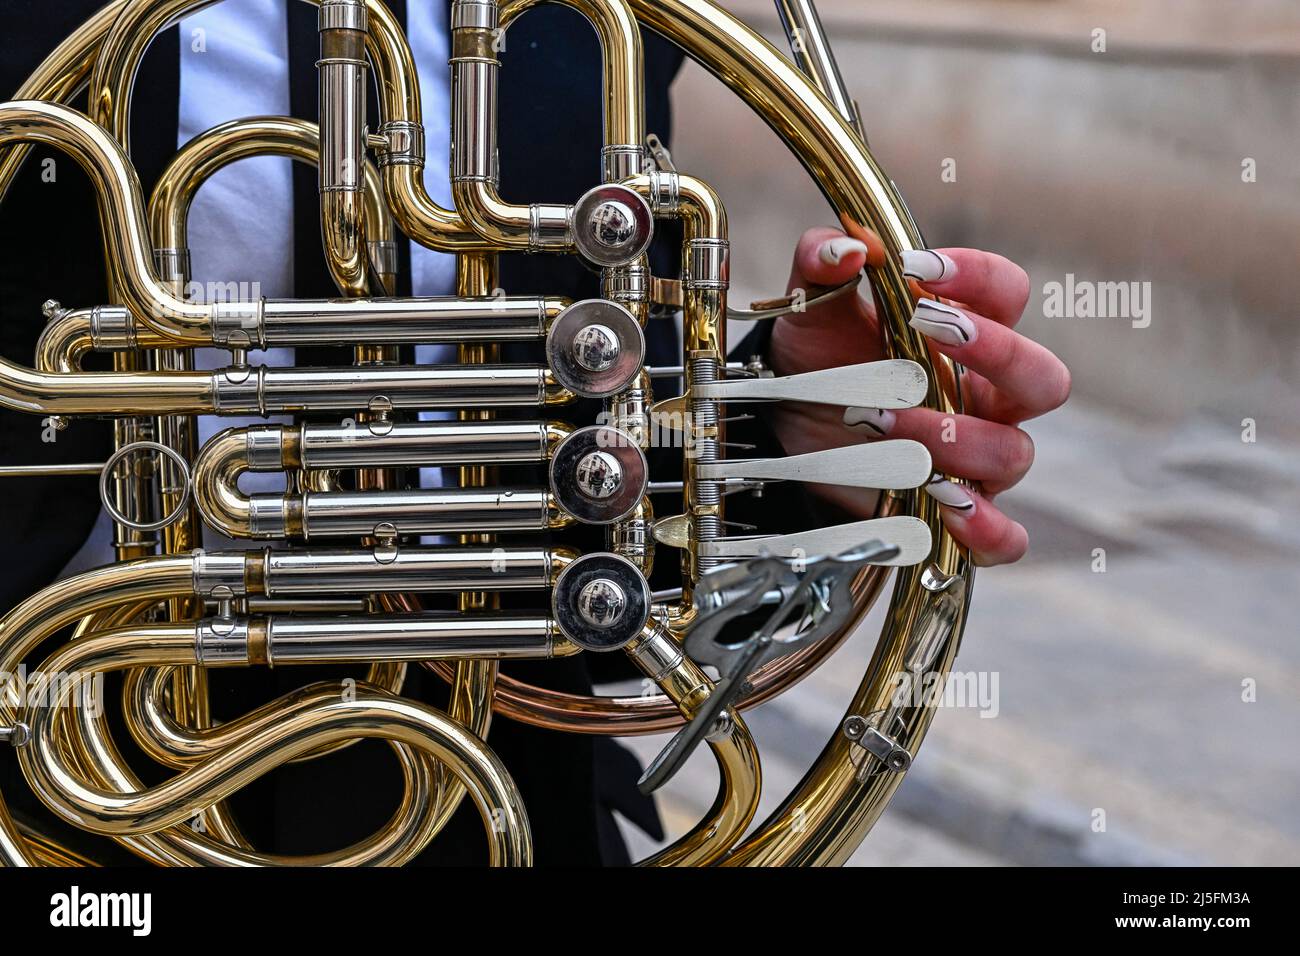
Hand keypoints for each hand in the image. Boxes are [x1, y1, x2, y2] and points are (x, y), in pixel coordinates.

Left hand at [766, 227, 1070, 565]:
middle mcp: (987, 396)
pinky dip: (988, 530)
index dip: (978, 278)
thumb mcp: (809, 309)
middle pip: (1043, 377)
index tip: (917, 271)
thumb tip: (847, 246)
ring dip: (954, 437)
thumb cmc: (818, 362)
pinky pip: (1006, 537)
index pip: (1008, 294)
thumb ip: (821, 265)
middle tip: (927, 332)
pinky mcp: (956, 514)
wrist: (783, 429)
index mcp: (965, 334)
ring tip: (884, 422)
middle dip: (994, 354)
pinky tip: (947, 508)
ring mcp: (977, 458)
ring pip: (1014, 453)